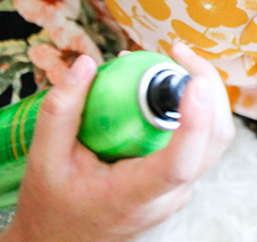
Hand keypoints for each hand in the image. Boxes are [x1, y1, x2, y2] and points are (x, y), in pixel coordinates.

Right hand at [0, 45, 233, 241]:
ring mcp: (178, 191)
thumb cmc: (51, 206)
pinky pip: (200, 139)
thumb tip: (86, 62)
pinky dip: (193, 106)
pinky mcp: (178, 181)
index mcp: (134, 196)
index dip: (195, 121)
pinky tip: (163, 85)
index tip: (194, 81)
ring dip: (202, 93)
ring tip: (169, 61)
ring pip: (213, 138)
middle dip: (206, 86)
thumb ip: (60, 110)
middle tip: (175, 51)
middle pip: (212, 141)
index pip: (179, 164)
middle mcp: (167, 197)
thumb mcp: (43, 159)